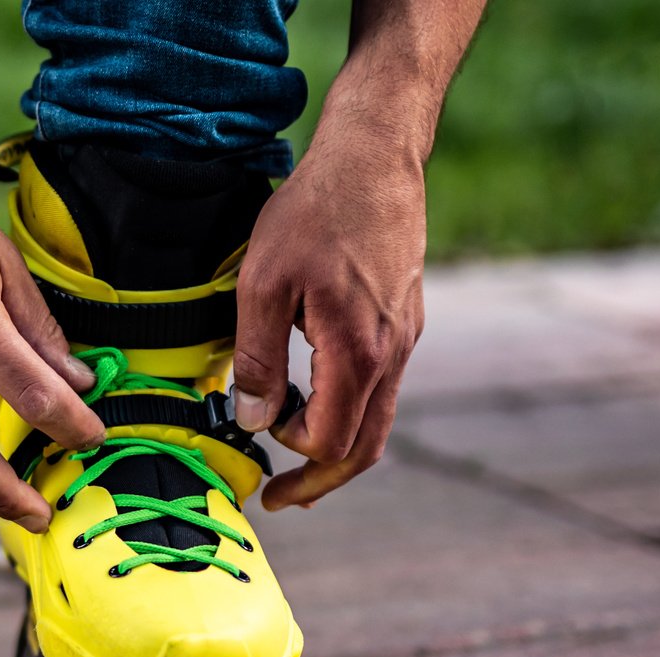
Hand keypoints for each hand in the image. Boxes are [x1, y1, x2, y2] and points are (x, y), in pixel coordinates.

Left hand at [230, 136, 426, 509]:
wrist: (374, 155)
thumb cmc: (314, 211)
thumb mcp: (262, 284)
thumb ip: (257, 359)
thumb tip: (254, 419)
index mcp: (359, 352)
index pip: (333, 441)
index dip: (291, 454)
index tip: (256, 434)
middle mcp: (392, 353)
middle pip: (365, 448)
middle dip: (321, 481)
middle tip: (281, 500)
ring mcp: (404, 337)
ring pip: (378, 419)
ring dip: (337, 448)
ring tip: (295, 462)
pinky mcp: (403, 320)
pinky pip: (381, 386)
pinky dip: (350, 410)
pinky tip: (317, 400)